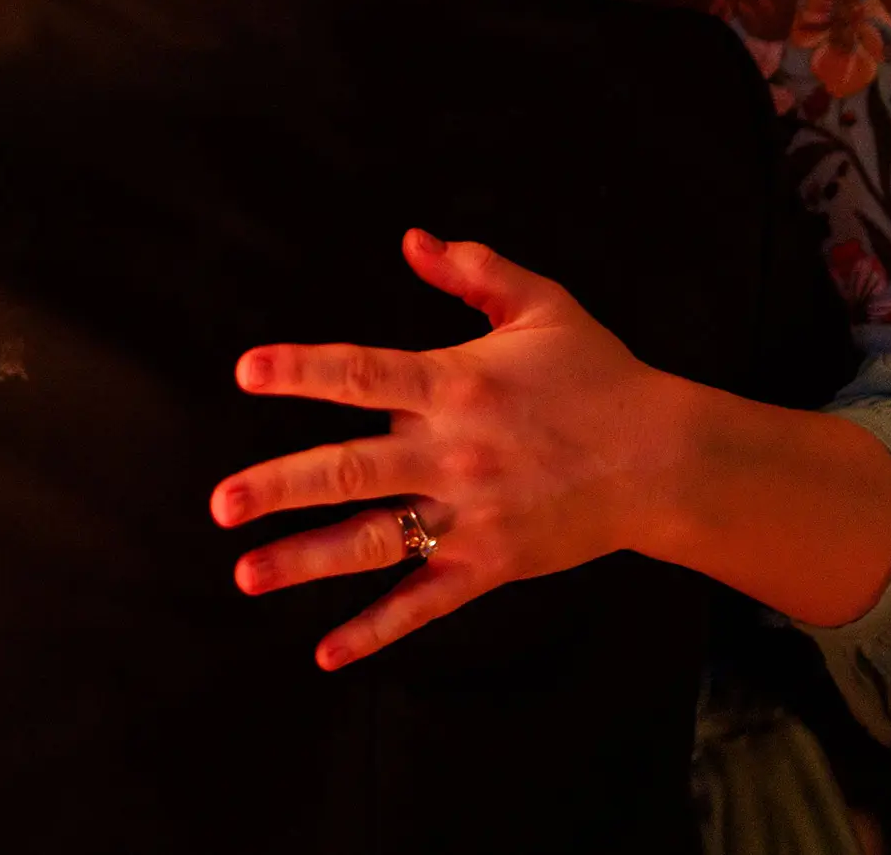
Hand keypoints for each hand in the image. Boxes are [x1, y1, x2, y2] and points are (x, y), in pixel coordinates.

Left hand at [208, 230, 688, 669]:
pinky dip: (376, 629)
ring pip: (376, 541)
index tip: (247, 371)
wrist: (670, 460)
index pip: (363, 375)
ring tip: (245, 573)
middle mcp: (454, 452)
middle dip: (280, 487)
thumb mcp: (542, 307)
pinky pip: (425, 602)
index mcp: (456, 385)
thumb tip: (413, 239)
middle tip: (221, 503)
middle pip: (350, 470)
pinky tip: (327, 651)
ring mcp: (471, 515)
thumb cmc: (601, 376)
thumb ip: (474, 270)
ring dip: (306, 560)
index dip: (304, 370)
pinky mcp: (492, 563)